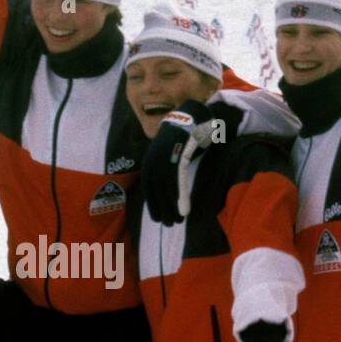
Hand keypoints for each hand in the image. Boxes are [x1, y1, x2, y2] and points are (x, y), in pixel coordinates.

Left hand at [140, 99, 219, 225]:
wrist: (191, 116)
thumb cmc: (183, 138)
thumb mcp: (170, 155)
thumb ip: (168, 170)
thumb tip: (169, 188)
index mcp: (150, 162)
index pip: (149, 189)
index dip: (155, 205)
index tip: (159, 218)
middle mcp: (153, 161)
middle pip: (156, 192)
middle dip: (162, 210)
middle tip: (170, 224)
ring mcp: (164, 159)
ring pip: (166, 190)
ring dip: (172, 208)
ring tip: (177, 221)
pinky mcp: (177, 156)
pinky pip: (178, 182)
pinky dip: (180, 198)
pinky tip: (184, 211)